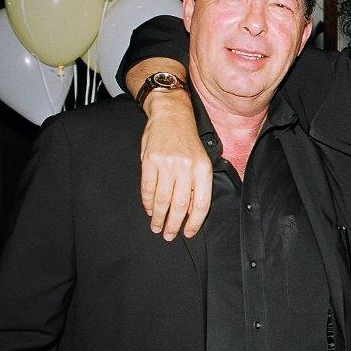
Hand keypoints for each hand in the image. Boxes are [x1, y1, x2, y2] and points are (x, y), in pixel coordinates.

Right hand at [140, 90, 211, 239]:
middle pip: (180, 205)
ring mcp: (166, 164)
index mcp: (202, 168)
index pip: (201, 203)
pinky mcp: (149, 161)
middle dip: (174, 224)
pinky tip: (149, 210)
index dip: (194, 222)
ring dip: (158, 217)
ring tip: (157, 227)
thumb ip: (198, 183)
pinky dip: (147, 202)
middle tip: (169, 235)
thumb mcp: (202, 159)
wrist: (171, 115)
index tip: (188, 233)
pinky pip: (147, 187)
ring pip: (162, 199)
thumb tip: (192, 210)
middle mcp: (185, 167)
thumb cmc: (188, 140)